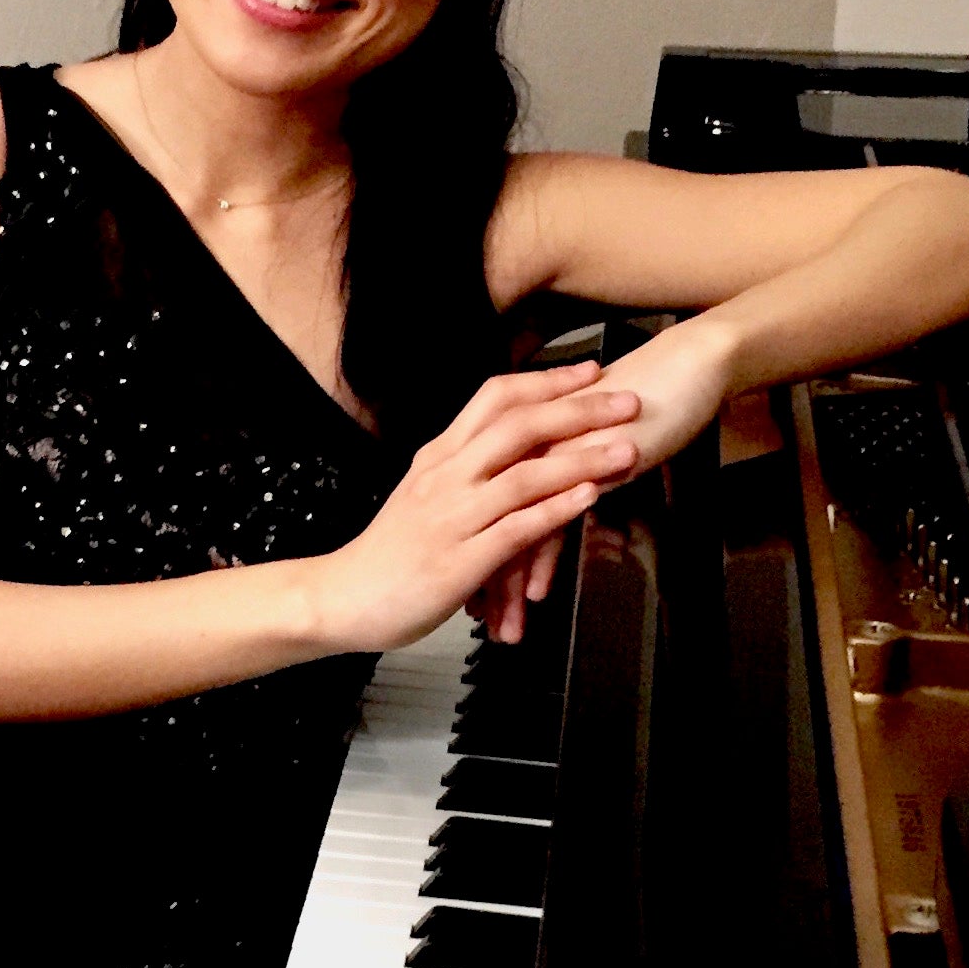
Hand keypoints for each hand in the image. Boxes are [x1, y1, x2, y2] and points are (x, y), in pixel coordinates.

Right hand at [314, 362, 641, 653]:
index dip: (547, 380)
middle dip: (579, 409)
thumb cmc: (387, 552)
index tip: (591, 370)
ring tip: (627, 450)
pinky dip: (555, 511)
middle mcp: (445, 476)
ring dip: (581, 459)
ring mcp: (452, 517)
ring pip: (524, 475)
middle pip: (518, 425)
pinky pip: (515, 529)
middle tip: (629, 400)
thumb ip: (462, 469)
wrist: (339, 597)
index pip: (496, 397)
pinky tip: (588, 500)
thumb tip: (507, 448)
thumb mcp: (422, 494)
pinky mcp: (459, 561)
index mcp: (439, 455)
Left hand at [469, 316, 737, 641]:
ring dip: (505, 583)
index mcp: (514, 433)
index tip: (460, 590)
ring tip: (504, 627)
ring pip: (511, 525)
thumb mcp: (587, 438)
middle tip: (472, 619)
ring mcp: (548, 451)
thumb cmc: (639, 404)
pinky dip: (540, 563)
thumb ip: (559, 467)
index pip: (475, 500)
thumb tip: (544, 502)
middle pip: (483, 518)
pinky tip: (535, 595)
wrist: (682, 370)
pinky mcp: (579, 463)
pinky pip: (550, 519)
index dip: (465, 547)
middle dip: (476, 576)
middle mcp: (523, 442)